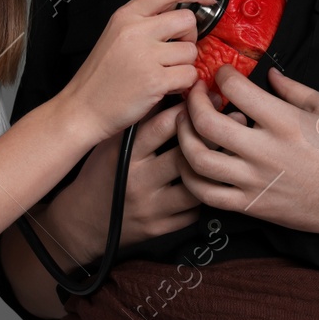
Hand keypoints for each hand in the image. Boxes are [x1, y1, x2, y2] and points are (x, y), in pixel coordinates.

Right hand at [48, 101, 246, 263]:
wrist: (83, 221)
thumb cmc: (100, 174)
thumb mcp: (111, 143)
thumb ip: (138, 122)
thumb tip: (170, 90)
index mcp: (125, 154)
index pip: (161, 127)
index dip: (189, 109)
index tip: (207, 96)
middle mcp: (138, 180)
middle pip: (185, 156)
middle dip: (213, 136)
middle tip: (235, 120)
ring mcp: (151, 207)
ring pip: (195, 186)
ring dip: (216, 168)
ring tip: (232, 151)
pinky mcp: (160, 229)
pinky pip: (193, 212)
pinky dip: (205, 196)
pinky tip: (213, 182)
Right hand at [63, 0, 216, 138]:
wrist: (82, 108)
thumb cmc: (102, 75)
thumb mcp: (117, 35)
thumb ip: (145, 21)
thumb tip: (182, 12)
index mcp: (126, 15)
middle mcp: (135, 30)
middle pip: (187, 20)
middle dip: (190, 37)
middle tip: (176, 51)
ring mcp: (145, 55)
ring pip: (191, 51)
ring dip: (184, 65)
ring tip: (163, 73)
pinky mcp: (155, 80)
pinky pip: (189, 75)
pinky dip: (182, 84)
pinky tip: (164, 87)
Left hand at [174, 65, 318, 238]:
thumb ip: (295, 89)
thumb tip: (269, 74)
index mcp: (284, 122)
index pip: (237, 90)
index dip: (223, 75)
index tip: (222, 73)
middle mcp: (264, 151)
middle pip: (207, 123)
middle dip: (192, 102)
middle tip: (194, 93)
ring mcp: (254, 181)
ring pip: (199, 160)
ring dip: (183, 137)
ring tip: (184, 123)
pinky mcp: (251, 204)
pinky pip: (206, 194)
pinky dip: (191, 176)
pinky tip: (191, 161)